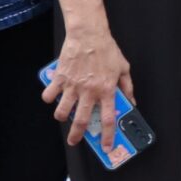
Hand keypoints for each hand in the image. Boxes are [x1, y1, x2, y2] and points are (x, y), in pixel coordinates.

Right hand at [45, 19, 132, 147]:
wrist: (89, 34)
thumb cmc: (107, 50)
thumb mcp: (124, 68)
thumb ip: (127, 87)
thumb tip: (131, 102)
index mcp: (107, 90)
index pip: (109, 119)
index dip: (108, 136)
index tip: (106, 147)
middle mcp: (89, 91)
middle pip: (82, 121)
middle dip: (76, 135)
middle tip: (74, 141)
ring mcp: (72, 85)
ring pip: (62, 111)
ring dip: (62, 117)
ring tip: (64, 115)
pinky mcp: (60, 78)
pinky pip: (49, 95)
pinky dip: (49, 99)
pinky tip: (54, 97)